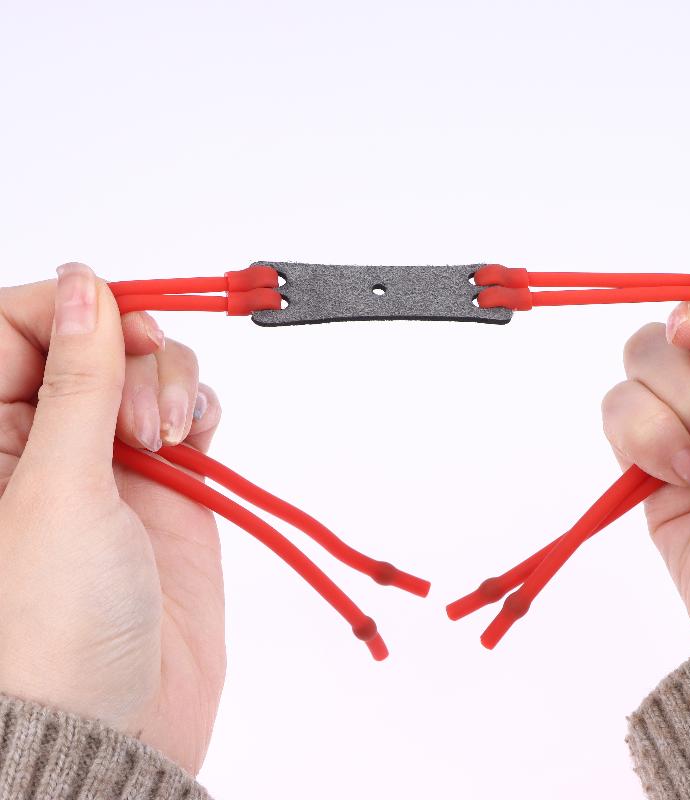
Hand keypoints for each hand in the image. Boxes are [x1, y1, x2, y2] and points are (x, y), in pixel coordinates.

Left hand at [0, 264, 224, 774]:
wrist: (121, 718)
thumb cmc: (53, 627)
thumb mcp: (57, 487)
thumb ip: (77, 380)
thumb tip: (84, 286)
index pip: (19, 326)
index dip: (71, 311)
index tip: (114, 325)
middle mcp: (45, 439)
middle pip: (96, 340)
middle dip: (130, 356)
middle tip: (140, 415)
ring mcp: (110, 459)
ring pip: (149, 370)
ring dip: (170, 384)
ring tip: (167, 442)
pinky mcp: (165, 482)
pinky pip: (189, 410)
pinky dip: (199, 408)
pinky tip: (193, 439)